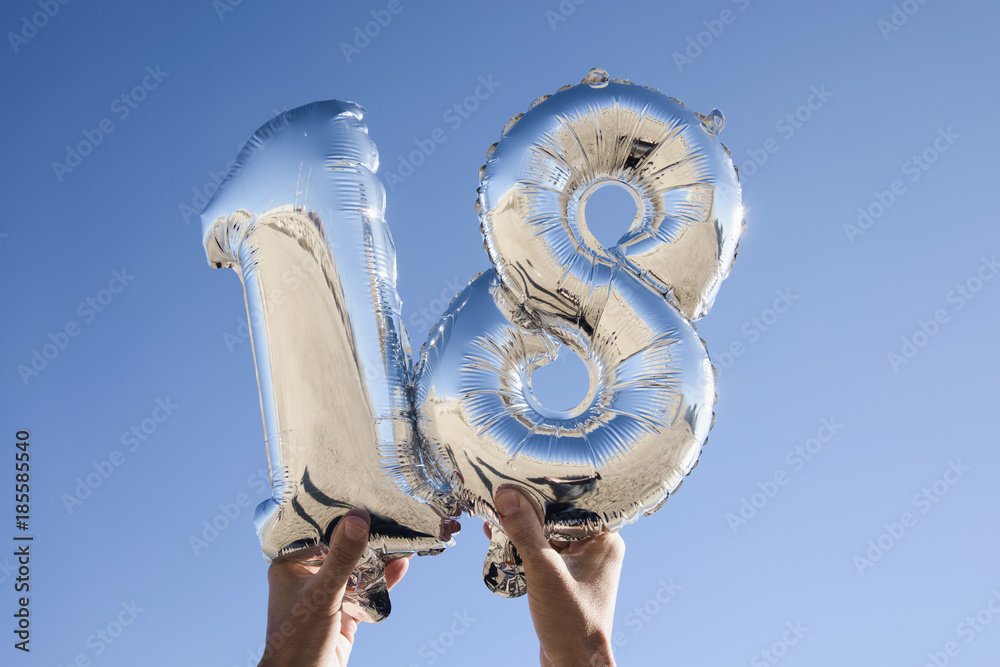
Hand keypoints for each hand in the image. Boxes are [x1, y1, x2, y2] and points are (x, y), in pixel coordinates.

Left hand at [258, 509, 408, 666]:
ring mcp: (328, 593)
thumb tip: (357, 518)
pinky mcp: (345, 610)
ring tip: (400, 539)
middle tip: (389, 517)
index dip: (340, 514)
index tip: (364, 497)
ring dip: (378, 556)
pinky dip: (383, 579)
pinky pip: (367, 588)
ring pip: (357, 567)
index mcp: (291, 565)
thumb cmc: (297, 641)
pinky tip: (399, 566)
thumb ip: (341, 558)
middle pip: (341, 547)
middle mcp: (308, 575)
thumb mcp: (322, 594)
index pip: (316, 530)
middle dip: (365, 535)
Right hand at [489, 486, 624, 666]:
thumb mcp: (544, 571)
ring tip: (493, 520)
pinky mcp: (564, 578)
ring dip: (520, 530)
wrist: (573, 664)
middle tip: (499, 499)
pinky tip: (499, 542)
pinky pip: (541, 553)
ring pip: (546, 534)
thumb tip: (508, 497)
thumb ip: (525, 532)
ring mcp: (580, 564)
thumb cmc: (573, 624)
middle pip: (556, 516)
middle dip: (526, 510)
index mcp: (604, 539)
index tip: (516, 480)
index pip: (573, 501)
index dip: (543, 491)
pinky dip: (522, 548)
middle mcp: (595, 548)